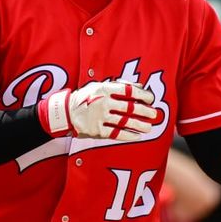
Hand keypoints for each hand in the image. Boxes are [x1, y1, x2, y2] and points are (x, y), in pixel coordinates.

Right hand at [38, 81, 159, 140]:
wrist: (66, 112)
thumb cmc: (86, 97)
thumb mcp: (99, 86)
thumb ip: (119, 86)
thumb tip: (140, 85)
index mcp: (104, 90)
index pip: (128, 91)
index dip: (142, 94)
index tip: (151, 99)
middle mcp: (103, 103)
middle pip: (129, 107)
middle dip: (145, 111)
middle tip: (154, 114)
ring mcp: (100, 118)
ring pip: (125, 122)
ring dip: (139, 125)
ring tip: (149, 127)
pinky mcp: (98, 130)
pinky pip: (116, 134)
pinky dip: (128, 135)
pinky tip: (136, 136)